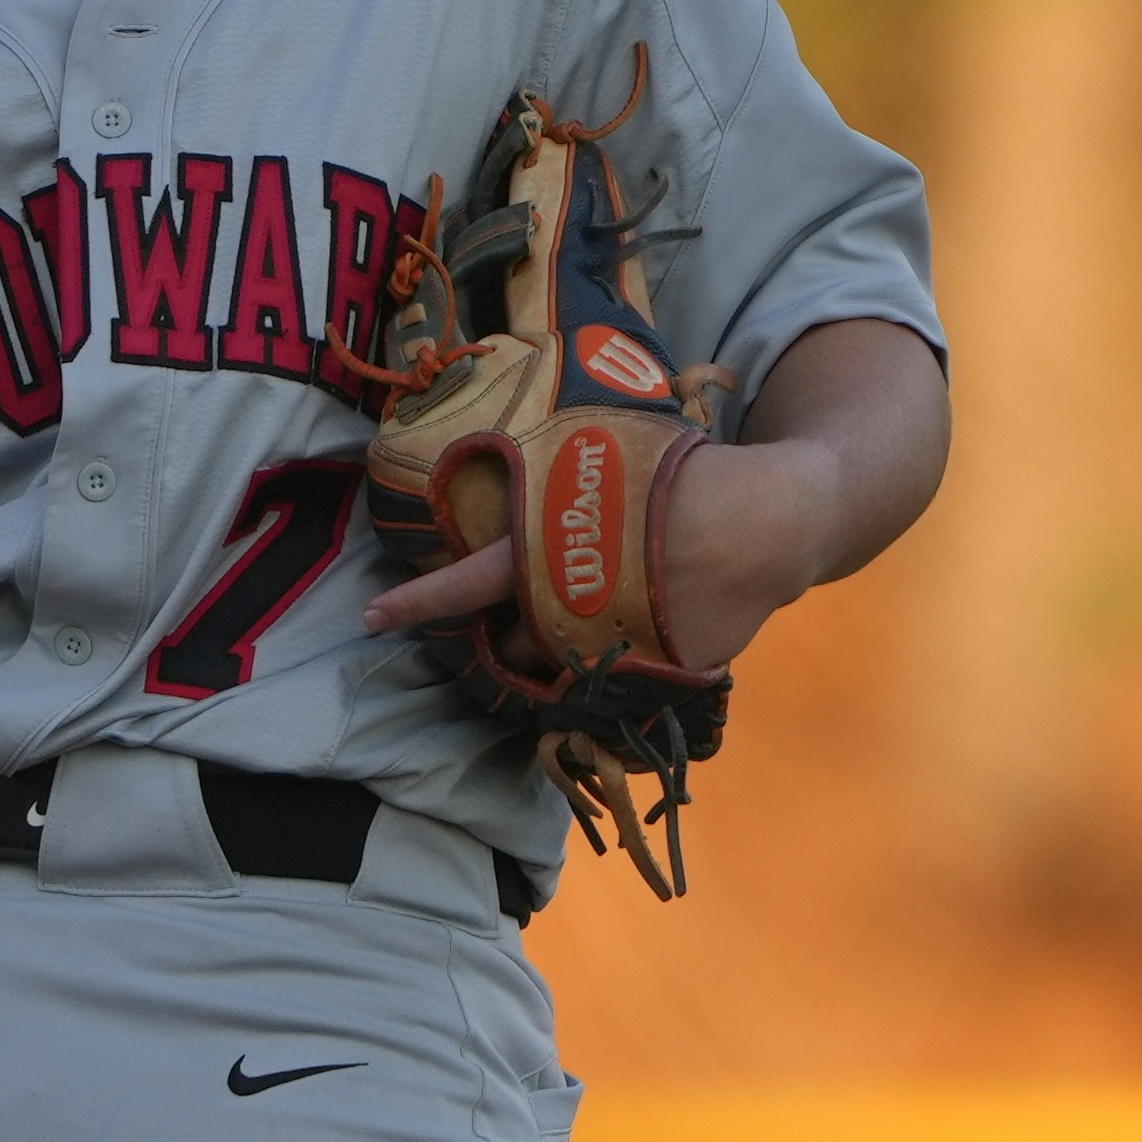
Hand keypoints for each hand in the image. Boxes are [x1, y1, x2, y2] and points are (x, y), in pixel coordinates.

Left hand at [359, 438, 834, 666]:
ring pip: (562, 672)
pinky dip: (624, 657)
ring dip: (563, 652)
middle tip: (544, 605)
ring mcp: (615, 650)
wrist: (768, 520)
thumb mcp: (605, 461)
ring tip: (599, 607)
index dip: (418, 602)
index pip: (470, 581)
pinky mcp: (656, 676)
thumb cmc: (680, 475)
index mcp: (553, 552)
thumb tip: (509, 475)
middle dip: (513, 638)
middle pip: (513, 648)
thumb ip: (554, 491)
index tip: (372, 619)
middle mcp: (574, 609)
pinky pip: (620, 680)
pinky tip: (649, 620)